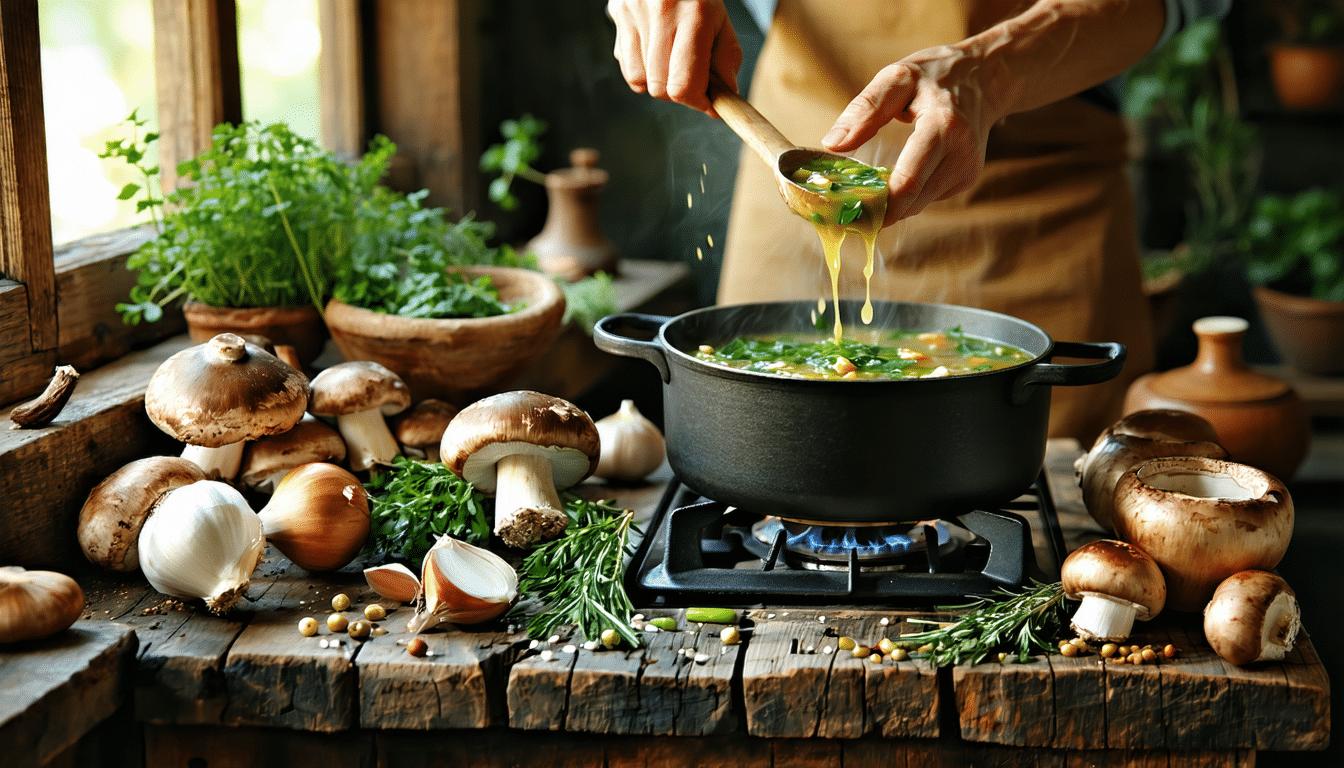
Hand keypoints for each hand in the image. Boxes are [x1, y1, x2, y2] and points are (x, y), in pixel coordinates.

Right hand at [607, 0, 742, 114]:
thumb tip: (726, 93)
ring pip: (640, 82)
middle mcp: (661, 15)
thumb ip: (726, 57)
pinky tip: (655, 54)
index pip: (685, 84)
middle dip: (680, 94)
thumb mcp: (721, 19)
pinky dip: (641, 71)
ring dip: (660, 82)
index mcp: (693, 16)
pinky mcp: (618, 15)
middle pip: (661, 88)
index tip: (709, 105)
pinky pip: (626, 67)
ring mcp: (634, 14)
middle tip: (694, 81)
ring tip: (673, 62)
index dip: (698, 103)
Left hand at [821, 45, 998, 225]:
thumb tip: (833, 144)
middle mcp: (961, 154)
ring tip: (866, 191)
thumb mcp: (897, 78)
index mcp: (943, 127)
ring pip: (918, 205)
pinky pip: (927, 198)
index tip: (848, 215)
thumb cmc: (935, 74)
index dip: (878, 206)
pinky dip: (907, 195)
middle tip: (846, 208)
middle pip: (912, 201)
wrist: (986, 76)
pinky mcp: (966, 179)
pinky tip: (895, 179)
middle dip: (878, 209)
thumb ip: (865, 110)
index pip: (909, 182)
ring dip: (891, 204)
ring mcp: (967, 170)